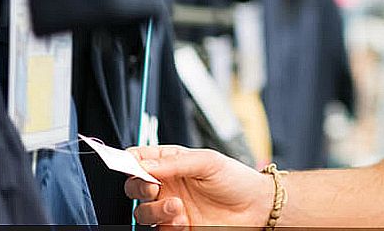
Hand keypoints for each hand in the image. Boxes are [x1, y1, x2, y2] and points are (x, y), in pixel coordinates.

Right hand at [124, 145, 272, 228]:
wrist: (255, 208)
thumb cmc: (236, 179)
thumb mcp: (208, 162)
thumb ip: (175, 162)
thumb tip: (145, 163)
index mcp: (172, 163)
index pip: (140, 159)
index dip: (128, 160)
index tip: (128, 164)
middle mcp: (167, 185)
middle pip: (134, 186)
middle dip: (138, 187)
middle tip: (154, 188)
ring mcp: (170, 208)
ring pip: (142, 212)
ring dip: (155, 210)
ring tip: (178, 207)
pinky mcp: (176, 227)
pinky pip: (158, 230)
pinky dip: (168, 226)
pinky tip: (185, 221)